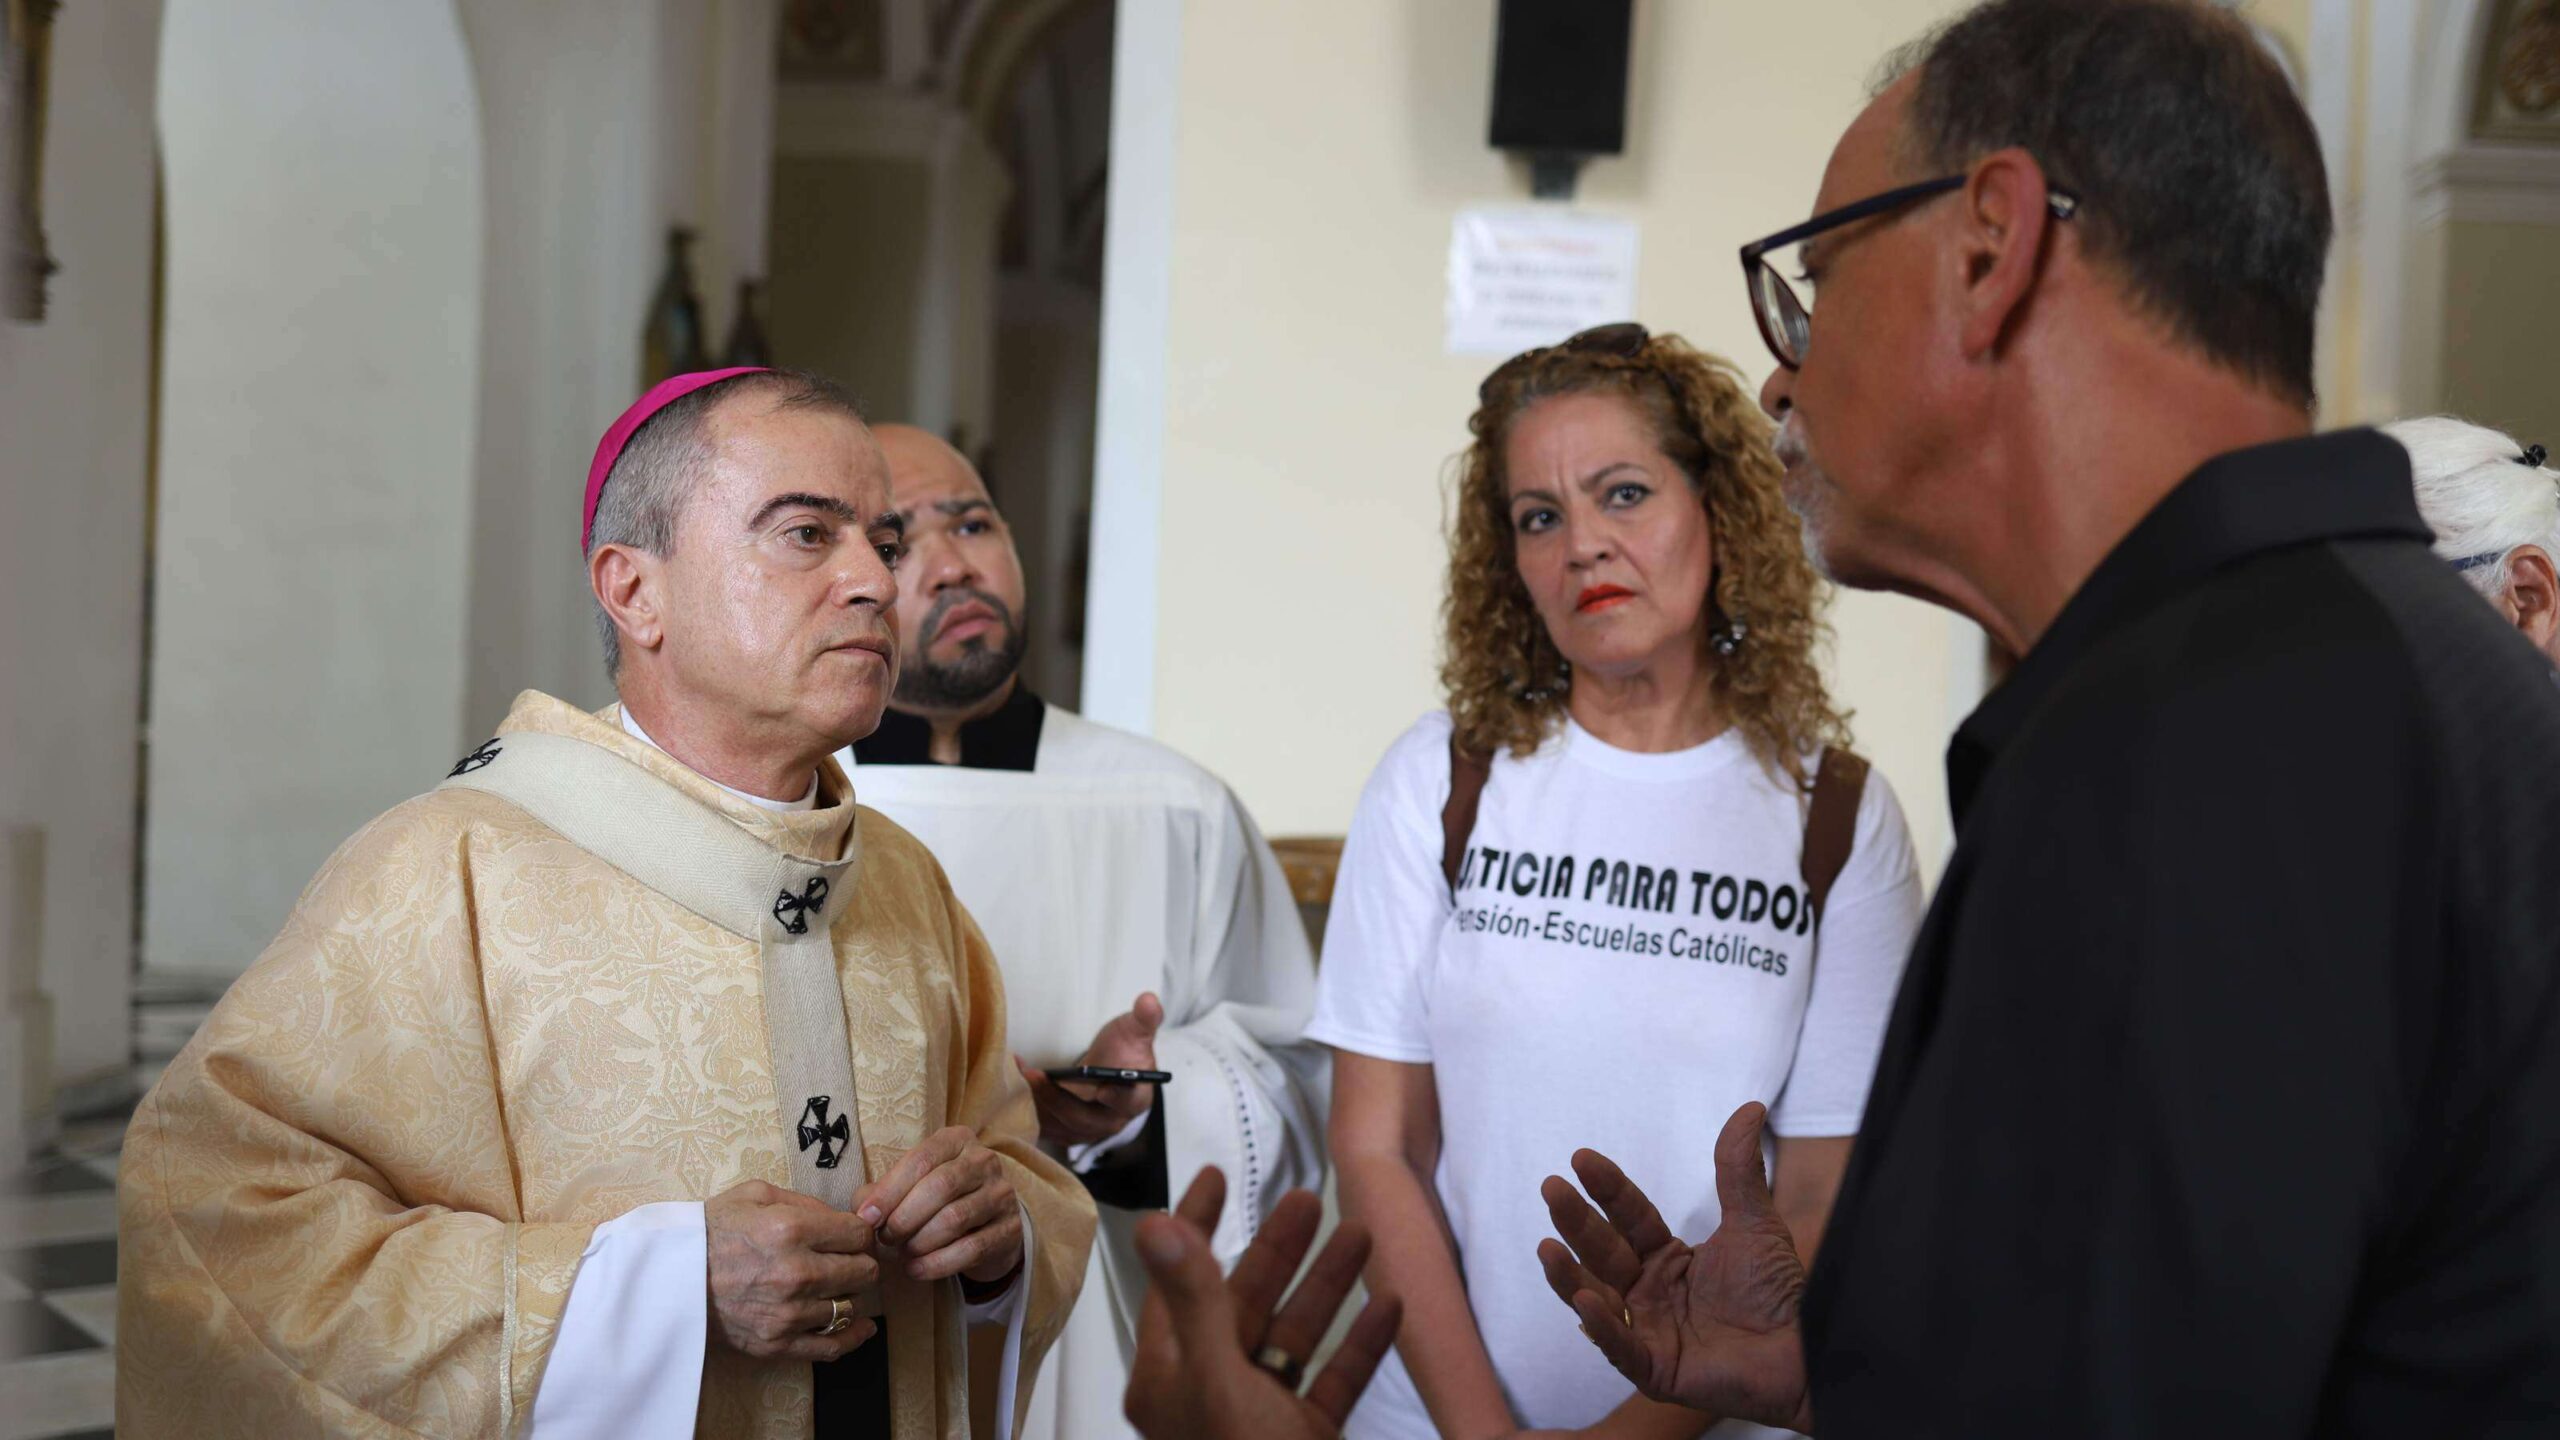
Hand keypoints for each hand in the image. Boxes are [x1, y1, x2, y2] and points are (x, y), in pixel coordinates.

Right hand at [705, 1180, 880, 1359]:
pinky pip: (832, 1346)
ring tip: (838, 1286)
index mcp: (791, 1230)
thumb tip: (841, 1217)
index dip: (861, 1232)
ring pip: (851, 1306)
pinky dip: (853, 1337)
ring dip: (849, 1295)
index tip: (852, 1235)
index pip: (859, 1234)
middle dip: (860, 1261)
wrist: (670, 1279)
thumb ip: (804, 1201)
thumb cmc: (712, 1231)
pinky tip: (863, 1327)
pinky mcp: (776, 1343)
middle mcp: (796, 1273)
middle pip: (864, 1271)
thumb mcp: (755, 1195)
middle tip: (847, 1259)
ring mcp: (788, 1313)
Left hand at [854, 1125, 1022, 1284]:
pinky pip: (971, 1248)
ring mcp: (1002, 1194)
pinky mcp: (1010, 1229)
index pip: (921, 1161)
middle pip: (940, 1187)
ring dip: (920, 1242)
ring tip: (902, 1254)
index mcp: (957, 1140)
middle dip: (905, 1218)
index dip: (889, 1191)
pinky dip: (938, 1263)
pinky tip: (917, 1270)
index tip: (866, 1217)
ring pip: (955, 1218)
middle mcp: (984, 1161)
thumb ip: (883, 1192)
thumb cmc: (937, 1200)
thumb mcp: (912, 1185)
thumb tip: (862, 1211)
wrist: (986, 1224)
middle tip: (886, 1239)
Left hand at [1020, 991, 1164, 1147]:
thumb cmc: (1123, 1051)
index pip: (1128, 1101)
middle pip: (1085, 1118)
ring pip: (1061, 1125)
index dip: (1117, 1097)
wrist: (1106, 1071)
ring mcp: (1088, 1130)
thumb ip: (1144, 1018)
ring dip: (1038, 1102)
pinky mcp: (1066, 1132)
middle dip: (1057, 1098)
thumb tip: (1149, 999)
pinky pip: (1046, 1127)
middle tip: (1035, 1074)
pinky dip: (1029, 1108)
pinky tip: (1015, 1084)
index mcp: (1135, 1098)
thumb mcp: (1135, 1032)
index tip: (1103, 1089)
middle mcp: (1112, 1120)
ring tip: (1019, 1075)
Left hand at [1125, 1167, 1402, 1439]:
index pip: (1176, 1281)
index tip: (1216, 1174)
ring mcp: (1263, 1413)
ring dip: (1326, 1285)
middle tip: (1309, 1198)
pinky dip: (1360, 1342)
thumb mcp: (1215, 1376)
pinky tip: (1391, 1304)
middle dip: (1278, 1248)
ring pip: (1294, 1335)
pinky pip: (1335, 1378)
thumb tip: (1154, 1223)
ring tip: (1360, 1235)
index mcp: (1170, 1374)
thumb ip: (1194, 1299)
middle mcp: (1211, 1387)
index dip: (1195, 1224)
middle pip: (1245, 1301)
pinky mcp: (1306, 1434)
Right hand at [1536, 1103, 1812, 1431]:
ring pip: (1597, 1299)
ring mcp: (1649, 1332)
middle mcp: (1650, 1293)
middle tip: (1551, 1187)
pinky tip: (1586, 1301)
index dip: (1606, 1189)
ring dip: (1568, 1275)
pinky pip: (1622, 1348)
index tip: (1582, 1157)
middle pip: (1604, 1252)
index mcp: (1667, 1259)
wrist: (1807, 1348)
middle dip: (1575, 1221)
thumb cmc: (1780, 1290)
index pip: (1629, 1218)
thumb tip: (1751, 1108)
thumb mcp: (1754, 1222)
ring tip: (1547, 1247)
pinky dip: (1602, 1327)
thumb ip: (1738, 1169)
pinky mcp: (1658, 1371)